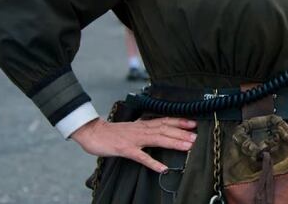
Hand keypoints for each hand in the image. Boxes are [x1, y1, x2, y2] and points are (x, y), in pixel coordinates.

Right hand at [71, 117, 196, 173]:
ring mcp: (134, 140)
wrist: (92, 132)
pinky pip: (141, 157)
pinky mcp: (125, 150)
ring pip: (157, 139)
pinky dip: (153, 162)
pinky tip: (163, 168)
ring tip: (187, 147)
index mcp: (142, 125)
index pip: (165, 120)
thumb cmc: (111, 132)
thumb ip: (144, 128)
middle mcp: (141, 130)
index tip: (194, 123)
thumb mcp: (131, 127)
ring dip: (173, 143)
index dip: (180, 121)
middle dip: (181, 133)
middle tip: (196, 137)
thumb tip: (158, 129)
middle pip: (165, 129)